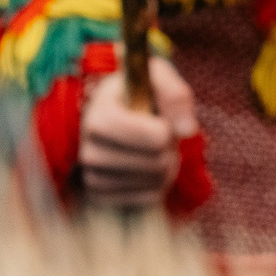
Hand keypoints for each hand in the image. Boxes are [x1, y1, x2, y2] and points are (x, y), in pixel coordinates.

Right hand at [78, 56, 196, 209]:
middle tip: (162, 136)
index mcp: (100, 114)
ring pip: (151, 182)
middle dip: (169, 149)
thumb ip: (175, 95)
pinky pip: (145, 199)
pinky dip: (157, 185)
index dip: (167, 131)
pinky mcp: (100, 194)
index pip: (153, 137)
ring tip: (158, 150)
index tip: (161, 120)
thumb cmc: (140, 92)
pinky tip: (151, 169)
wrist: (119, 113)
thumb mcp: (158, 77)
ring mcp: (92, 174)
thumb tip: (187, 130)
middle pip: (155, 162)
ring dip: (166, 167)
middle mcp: (89, 147)